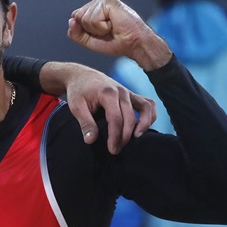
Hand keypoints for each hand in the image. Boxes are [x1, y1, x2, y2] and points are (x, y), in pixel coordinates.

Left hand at [41, 62, 156, 153]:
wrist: (82, 76)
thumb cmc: (78, 91)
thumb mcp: (76, 107)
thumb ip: (85, 123)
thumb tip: (91, 140)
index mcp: (108, 93)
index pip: (116, 118)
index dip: (115, 136)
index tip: (112, 149)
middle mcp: (122, 91)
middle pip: (130, 117)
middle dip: (124, 136)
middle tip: (116, 150)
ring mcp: (128, 92)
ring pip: (145, 109)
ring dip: (143, 125)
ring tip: (135, 139)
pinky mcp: (131, 95)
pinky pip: (148, 103)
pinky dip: (150, 115)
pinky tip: (143, 127)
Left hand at [67, 0, 171, 70]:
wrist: (134, 43)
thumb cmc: (115, 42)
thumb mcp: (89, 41)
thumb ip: (76, 33)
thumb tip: (71, 20)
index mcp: (92, 8)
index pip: (74, 19)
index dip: (84, 31)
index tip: (101, 33)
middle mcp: (97, 1)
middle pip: (77, 17)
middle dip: (90, 30)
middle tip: (107, 30)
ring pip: (84, 18)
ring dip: (97, 29)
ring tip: (111, 27)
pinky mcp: (107, 0)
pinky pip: (93, 19)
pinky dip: (102, 27)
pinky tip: (113, 23)